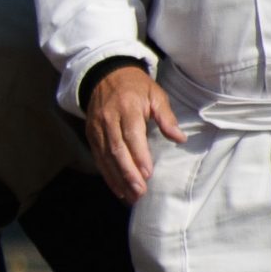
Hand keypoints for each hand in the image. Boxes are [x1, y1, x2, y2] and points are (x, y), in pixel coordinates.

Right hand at [83, 63, 182, 203]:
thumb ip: (166, 117)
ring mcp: (97, 128)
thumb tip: (179, 138)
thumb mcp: (156, 94)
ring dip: (118, 178)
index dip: (139, 155)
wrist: (106, 75)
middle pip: (116, 150)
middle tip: (140, 191)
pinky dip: (107, 175)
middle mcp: (108, 119)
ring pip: (105, 157)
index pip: (131, 134)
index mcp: (127, 107)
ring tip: (131, 196)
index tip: (148, 174)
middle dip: (128, 173)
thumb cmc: (136, 87)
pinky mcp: (91, 135)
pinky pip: (98, 158)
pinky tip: (118, 189)